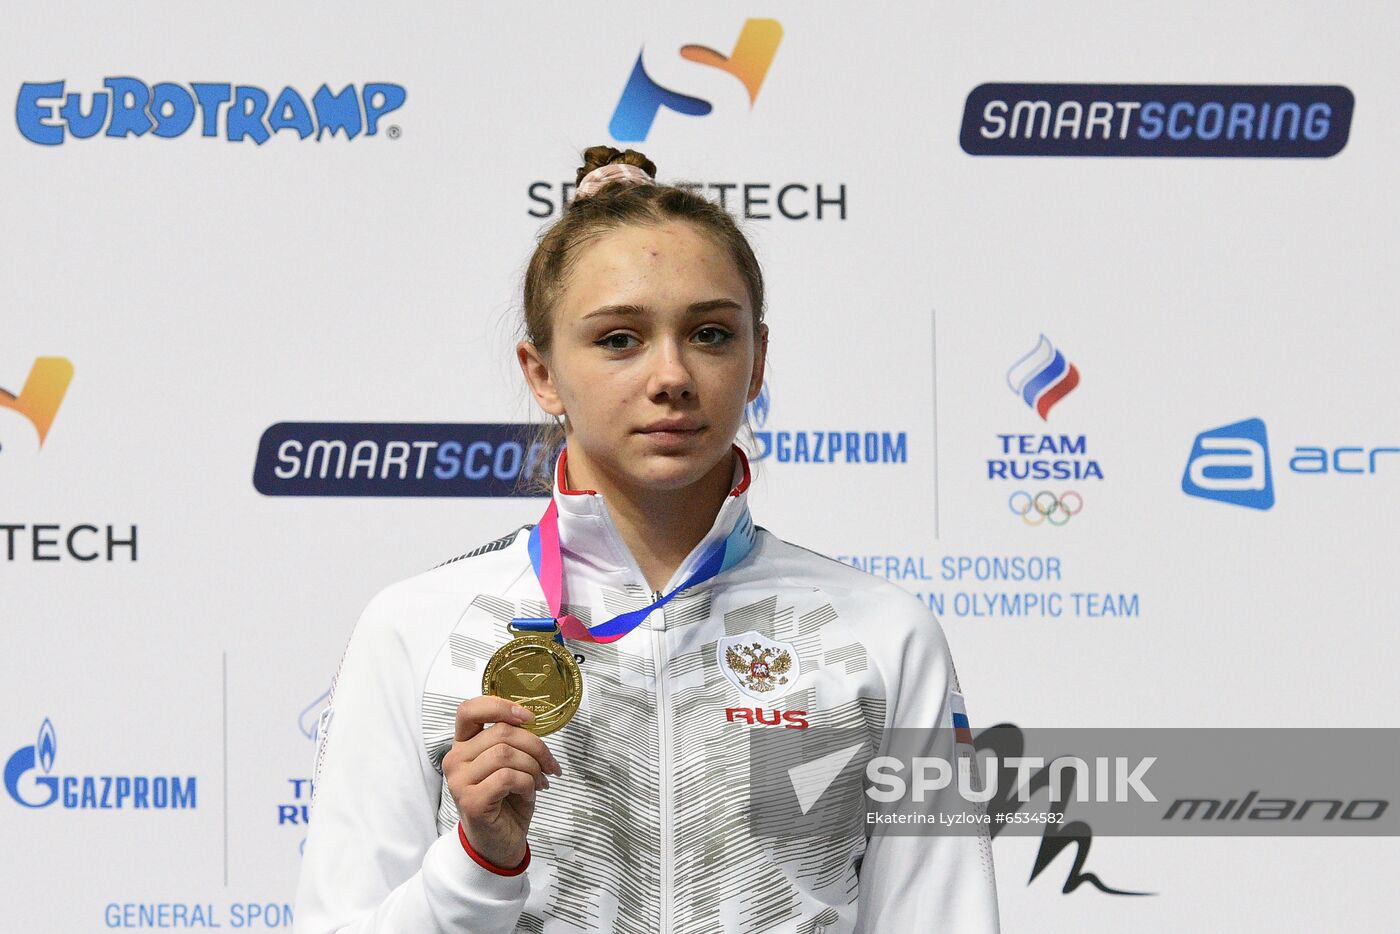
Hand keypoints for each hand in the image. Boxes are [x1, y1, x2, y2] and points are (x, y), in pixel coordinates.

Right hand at [442, 696, 563, 868]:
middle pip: (502, 732)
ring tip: (539, 781)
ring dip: (533, 767)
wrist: (499, 843)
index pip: (469, 710)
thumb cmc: (506, 801)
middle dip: (535, 746)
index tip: (528, 717)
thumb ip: (511, 740)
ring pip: (506, 754)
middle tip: (549, 765)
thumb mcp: (510, 764)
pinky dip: (527, 783)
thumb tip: (530, 720)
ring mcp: (459, 781)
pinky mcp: (471, 800)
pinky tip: (529, 793)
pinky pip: (508, 777)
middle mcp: (455, 759)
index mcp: (463, 745)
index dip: (500, 706)